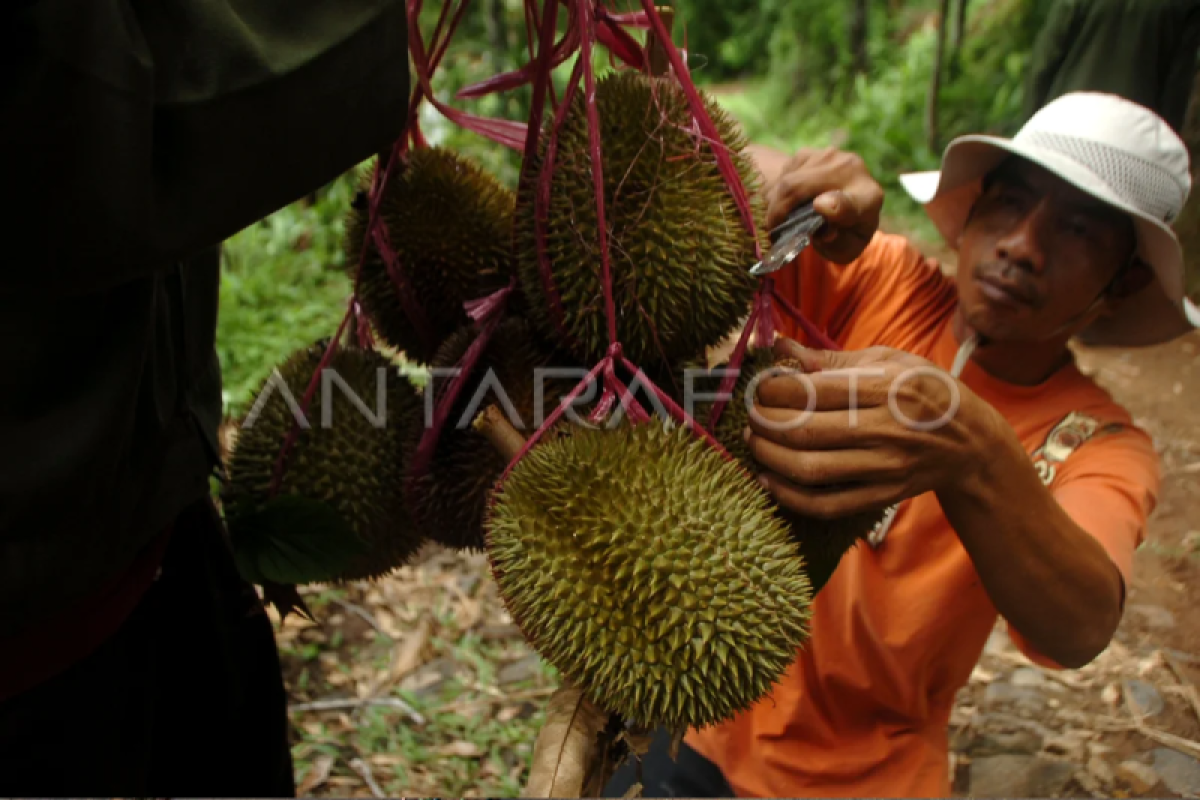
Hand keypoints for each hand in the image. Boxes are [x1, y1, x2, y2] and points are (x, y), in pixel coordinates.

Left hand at [744, 338, 1002, 517]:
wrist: (970, 443)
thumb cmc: (924, 391)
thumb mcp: (889, 361)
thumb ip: (832, 357)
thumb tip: (780, 345)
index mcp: (886, 387)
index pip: (814, 389)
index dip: (774, 389)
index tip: (759, 387)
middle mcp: (886, 429)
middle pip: (805, 430)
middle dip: (765, 422)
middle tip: (752, 414)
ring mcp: (884, 467)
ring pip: (811, 469)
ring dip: (769, 456)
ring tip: (755, 441)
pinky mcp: (881, 497)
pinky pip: (826, 505)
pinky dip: (789, 495)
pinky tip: (768, 479)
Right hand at [763, 148, 883, 263]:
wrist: (847, 204)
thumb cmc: (844, 234)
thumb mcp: (845, 248)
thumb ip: (836, 244)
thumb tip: (824, 230)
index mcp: (868, 199)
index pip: (849, 201)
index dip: (835, 205)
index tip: (819, 205)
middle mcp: (851, 170)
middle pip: (799, 187)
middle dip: (777, 211)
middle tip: (769, 231)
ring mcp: (829, 156)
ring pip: (786, 180)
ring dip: (774, 203)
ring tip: (777, 220)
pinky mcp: (810, 152)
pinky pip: (782, 174)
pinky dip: (776, 192)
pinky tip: (785, 203)